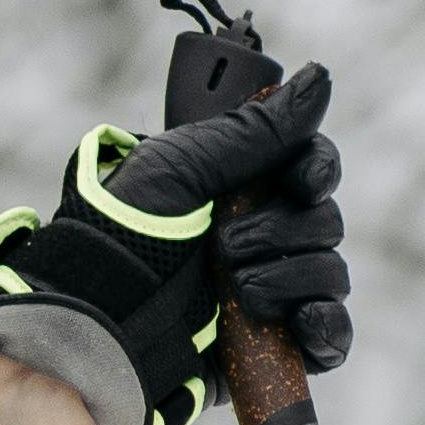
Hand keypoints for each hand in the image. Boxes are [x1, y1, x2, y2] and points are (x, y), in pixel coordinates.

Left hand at [0, 60, 349, 424]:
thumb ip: (254, 129)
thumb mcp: (181, 166)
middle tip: (226, 244)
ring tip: (236, 287)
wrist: (94, 317)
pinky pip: (329, 336)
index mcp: (234, 188)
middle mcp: (255, 236)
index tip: (300, 181)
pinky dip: (328, 329)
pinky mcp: (268, 346)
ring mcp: (265, 291)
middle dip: (284, 230)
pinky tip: (305, 324)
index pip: (309, 167)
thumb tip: (319, 78)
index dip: (315, 170)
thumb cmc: (121, 233)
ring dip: (292, 275)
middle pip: (323, 220)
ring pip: (328, 274)